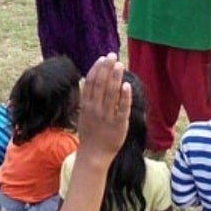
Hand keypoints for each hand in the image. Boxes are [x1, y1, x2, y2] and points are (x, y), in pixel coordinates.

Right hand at [77, 53, 131, 168]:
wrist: (93, 155)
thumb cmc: (90, 134)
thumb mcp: (84, 115)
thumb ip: (88, 99)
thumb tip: (91, 81)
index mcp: (86, 105)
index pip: (91, 82)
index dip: (97, 68)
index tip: (103, 58)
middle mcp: (95, 109)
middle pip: (100, 84)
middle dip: (106, 68)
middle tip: (112, 55)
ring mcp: (106, 116)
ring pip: (111, 93)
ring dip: (115, 77)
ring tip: (119, 65)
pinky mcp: (118, 125)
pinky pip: (122, 108)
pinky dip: (124, 97)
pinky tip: (126, 85)